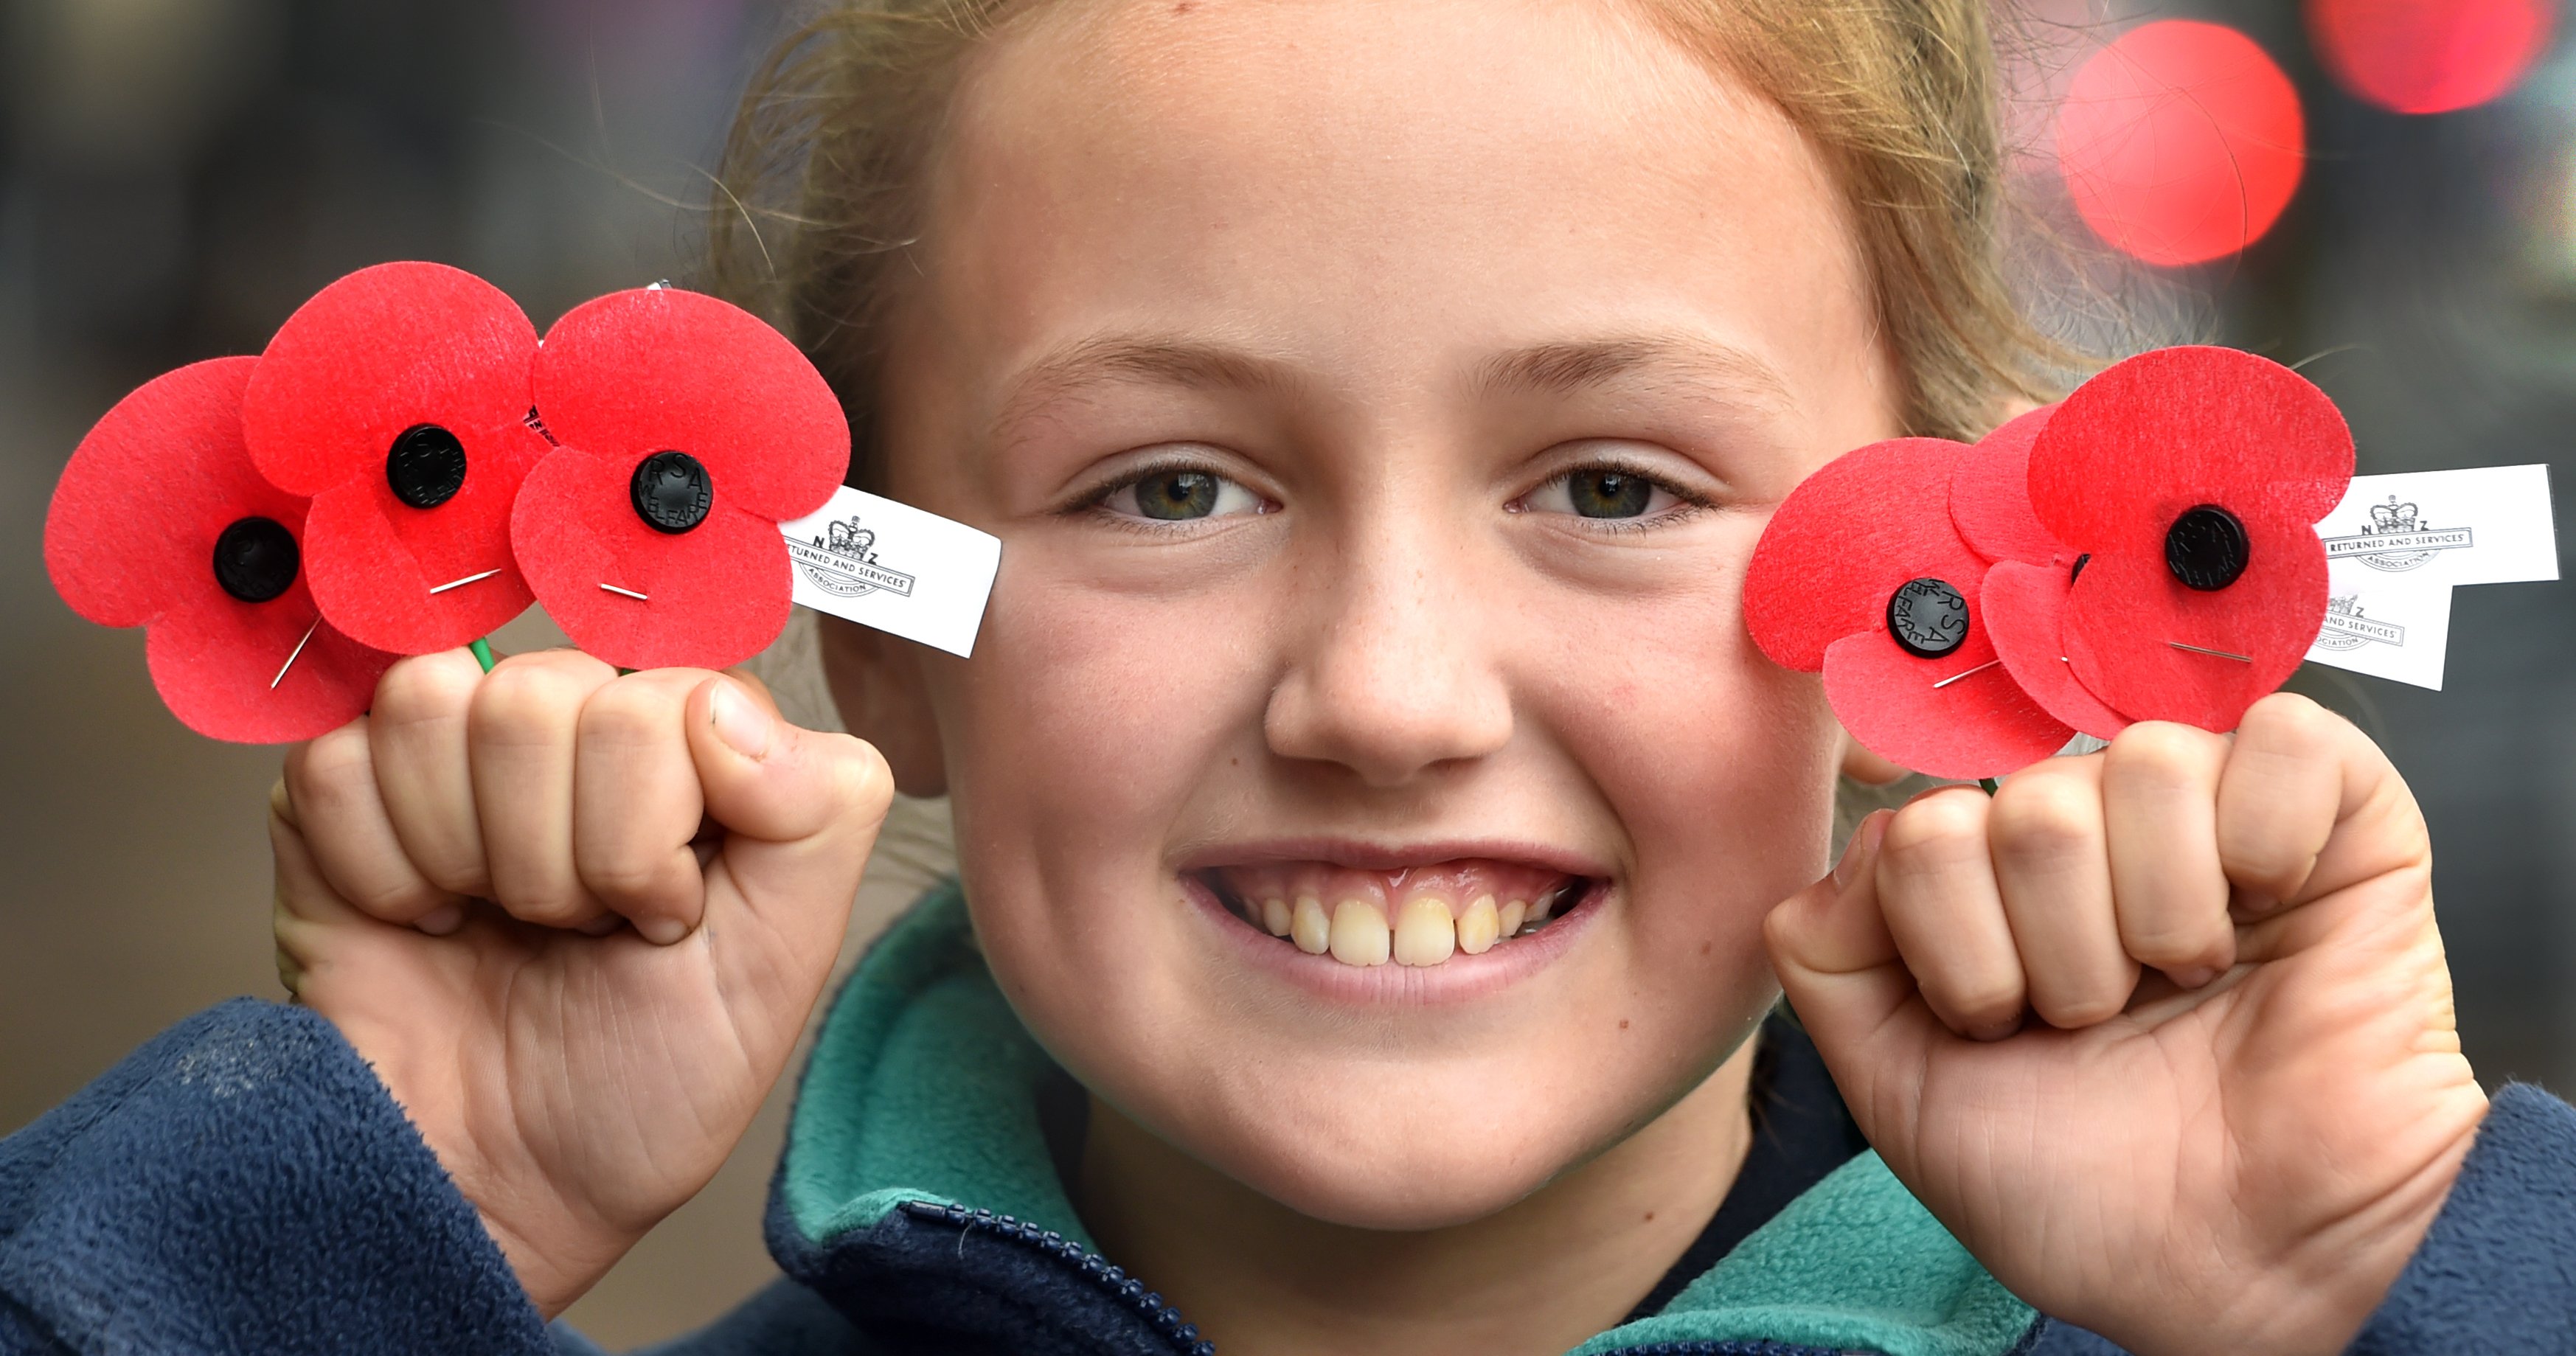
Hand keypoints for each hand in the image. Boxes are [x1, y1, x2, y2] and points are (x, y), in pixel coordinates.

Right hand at [270, 649, 891, 1316]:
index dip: (652, 830)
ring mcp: (453, 740)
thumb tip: (726, 704)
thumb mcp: (779, 963)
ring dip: (468, 853)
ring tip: (500, 922)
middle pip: (544, 694)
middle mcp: (577, 716)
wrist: (494, 1182)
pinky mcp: (338, 783)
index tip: (658, 918)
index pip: (669, 694)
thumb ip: (818, 810)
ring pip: (435, 702)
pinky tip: (422, 920)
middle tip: (572, 931)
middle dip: (561, 857)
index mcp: (692, 739)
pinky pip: (334, 762)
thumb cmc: (644, 1079)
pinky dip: (379, 872)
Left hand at [1766, 694, 2487, 1354]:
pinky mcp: (2344, 812)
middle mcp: (2095, 826)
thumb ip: (1828, 951)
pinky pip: (2281, 738)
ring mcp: (2215, 809)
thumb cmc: (2083, 1186)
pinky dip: (2268, 837)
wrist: (2236, 1273)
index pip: (1921, 828)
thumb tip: (1870, 832)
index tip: (2003, 1026)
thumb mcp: (1897, 1084)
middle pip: (2027, 805)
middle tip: (2107, 1020)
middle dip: (2058, 953)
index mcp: (1992, 876)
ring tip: (2188, 984)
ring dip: (2159, 916)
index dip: (1955, 950)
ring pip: (2144, 766)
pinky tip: (2268, 908)